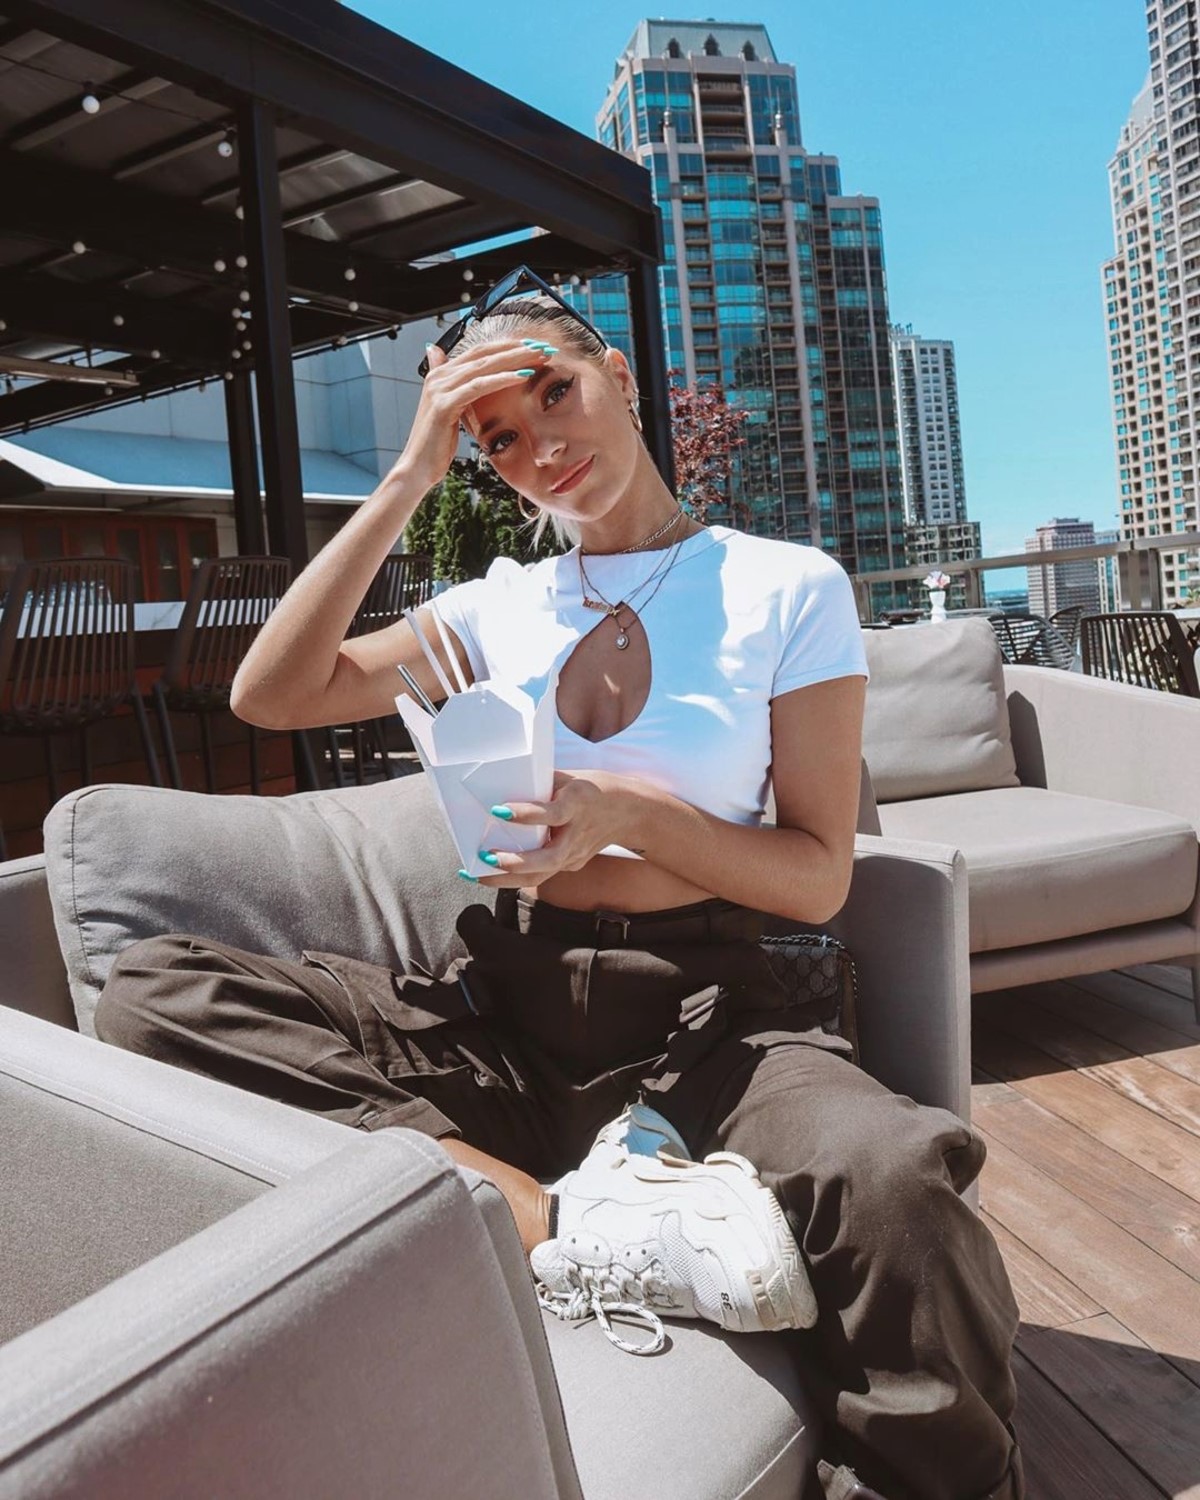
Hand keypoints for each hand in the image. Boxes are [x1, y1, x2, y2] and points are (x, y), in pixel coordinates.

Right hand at [390, 339, 552, 495]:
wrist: (418, 466)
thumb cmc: (437, 443)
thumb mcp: (449, 409)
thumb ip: (452, 384)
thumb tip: (439, 355)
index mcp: (441, 374)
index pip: (479, 351)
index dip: (507, 346)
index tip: (534, 346)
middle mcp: (439, 376)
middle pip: (483, 354)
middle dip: (516, 348)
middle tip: (542, 347)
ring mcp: (440, 389)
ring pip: (483, 366)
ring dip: (514, 359)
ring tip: (539, 357)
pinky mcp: (444, 405)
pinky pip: (478, 386)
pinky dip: (502, 379)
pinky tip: (522, 377)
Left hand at [469, 770, 638, 886]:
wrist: (631, 812)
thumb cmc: (594, 790)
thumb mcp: (570, 779)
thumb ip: (540, 784)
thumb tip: (502, 783)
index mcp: (578, 805)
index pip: (552, 814)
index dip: (526, 814)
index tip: (499, 810)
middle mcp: (577, 834)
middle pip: (548, 859)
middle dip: (515, 862)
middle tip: (487, 857)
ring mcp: (575, 854)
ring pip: (542, 874)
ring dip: (508, 878)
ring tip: (478, 874)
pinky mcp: (572, 864)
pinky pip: (542, 873)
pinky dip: (516, 875)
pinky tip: (492, 873)